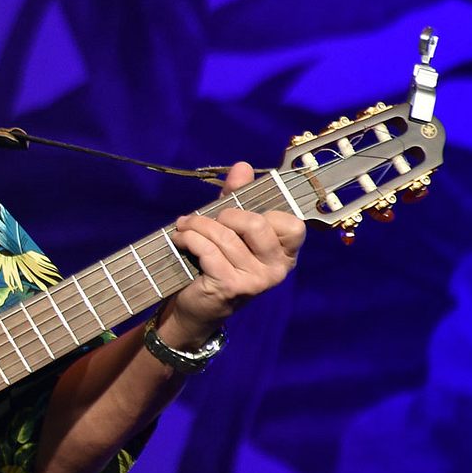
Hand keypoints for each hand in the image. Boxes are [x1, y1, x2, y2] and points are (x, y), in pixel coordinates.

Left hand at [163, 162, 305, 346]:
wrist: (197, 306)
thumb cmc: (218, 261)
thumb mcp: (231, 227)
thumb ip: (239, 197)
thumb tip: (243, 166)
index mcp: (285, 253)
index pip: (291, 224)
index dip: (262, 211)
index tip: (237, 213)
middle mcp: (278, 269)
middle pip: (255, 224)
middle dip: (224, 215)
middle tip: (206, 220)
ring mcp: (256, 280)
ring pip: (224, 235)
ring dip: (197, 226)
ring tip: (184, 227)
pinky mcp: (231, 286)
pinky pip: (208, 250)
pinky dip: (189, 239)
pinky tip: (180, 240)